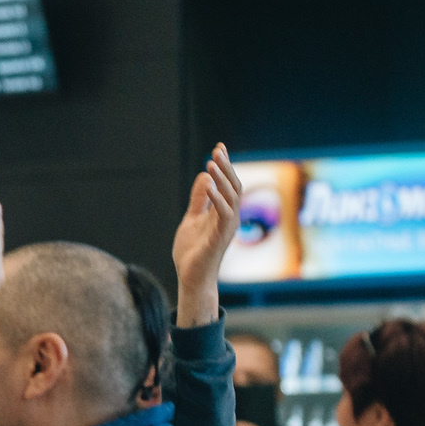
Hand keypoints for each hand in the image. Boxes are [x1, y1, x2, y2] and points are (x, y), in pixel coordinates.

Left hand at [172, 143, 242, 327]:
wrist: (191, 278)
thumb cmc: (193, 252)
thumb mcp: (192, 219)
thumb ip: (198, 200)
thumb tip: (203, 178)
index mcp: (223, 212)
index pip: (227, 184)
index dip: (225, 166)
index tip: (219, 147)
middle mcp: (229, 218)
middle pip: (233, 186)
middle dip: (226, 167)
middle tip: (217, 150)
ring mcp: (226, 228)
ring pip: (231, 197)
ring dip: (222, 179)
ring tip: (212, 164)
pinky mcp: (220, 238)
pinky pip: (223, 215)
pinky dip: (217, 199)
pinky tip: (210, 186)